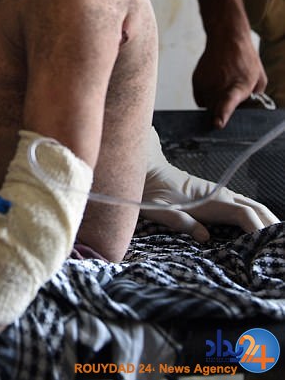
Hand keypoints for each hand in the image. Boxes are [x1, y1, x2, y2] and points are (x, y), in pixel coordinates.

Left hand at [141, 127, 278, 240]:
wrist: (149, 171)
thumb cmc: (152, 192)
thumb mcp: (160, 209)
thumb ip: (180, 222)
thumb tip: (205, 237)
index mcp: (211, 200)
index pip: (245, 215)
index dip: (258, 231)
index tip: (265, 249)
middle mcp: (222, 196)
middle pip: (258, 210)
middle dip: (272, 227)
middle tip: (279, 249)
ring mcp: (223, 195)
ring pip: (255, 207)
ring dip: (269, 222)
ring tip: (277, 243)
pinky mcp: (220, 198)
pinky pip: (246, 207)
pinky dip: (260, 218)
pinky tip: (263, 231)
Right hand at [192, 30, 265, 128]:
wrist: (226, 40)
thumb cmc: (245, 59)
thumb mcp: (259, 79)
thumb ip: (254, 98)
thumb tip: (244, 111)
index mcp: (237, 86)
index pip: (227, 103)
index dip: (222, 114)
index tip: (218, 124)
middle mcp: (218, 86)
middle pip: (216, 111)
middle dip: (222, 112)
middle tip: (231, 99)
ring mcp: (204, 84)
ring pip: (207, 106)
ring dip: (215, 103)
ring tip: (224, 87)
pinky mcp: (196, 81)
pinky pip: (200, 99)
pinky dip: (207, 97)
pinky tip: (215, 85)